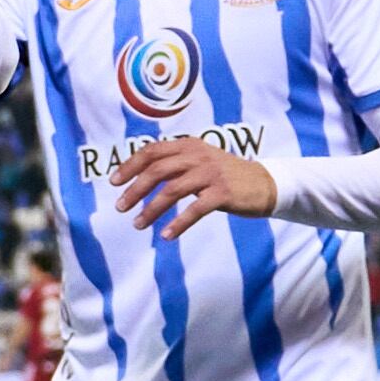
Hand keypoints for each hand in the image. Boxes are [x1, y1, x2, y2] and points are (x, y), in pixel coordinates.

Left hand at [112, 135, 276, 240]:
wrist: (265, 184)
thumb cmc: (224, 176)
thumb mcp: (199, 161)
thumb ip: (174, 164)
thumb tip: (137, 177)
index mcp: (189, 145)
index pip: (152, 151)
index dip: (130, 166)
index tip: (114, 182)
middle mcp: (198, 156)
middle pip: (157, 170)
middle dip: (135, 189)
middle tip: (120, 207)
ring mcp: (211, 174)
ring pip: (172, 190)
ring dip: (151, 209)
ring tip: (137, 224)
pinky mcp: (223, 193)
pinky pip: (195, 209)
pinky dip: (178, 224)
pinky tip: (166, 235)